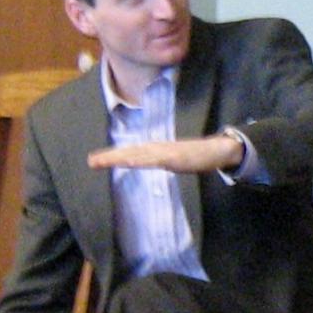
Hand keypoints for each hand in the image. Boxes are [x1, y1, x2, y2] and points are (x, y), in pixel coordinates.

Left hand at [86, 133, 243, 173]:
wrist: (220, 150)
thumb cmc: (197, 156)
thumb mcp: (174, 160)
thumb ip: (160, 161)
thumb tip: (146, 164)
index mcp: (156, 151)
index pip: (131, 153)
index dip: (113, 157)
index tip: (95, 161)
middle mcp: (158, 148)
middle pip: (130, 152)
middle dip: (110, 157)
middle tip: (91, 161)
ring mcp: (167, 151)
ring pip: (139, 155)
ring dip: (121, 157)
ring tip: (105, 161)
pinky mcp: (177, 156)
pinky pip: (157, 159)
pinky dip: (144, 160)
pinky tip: (132, 162)